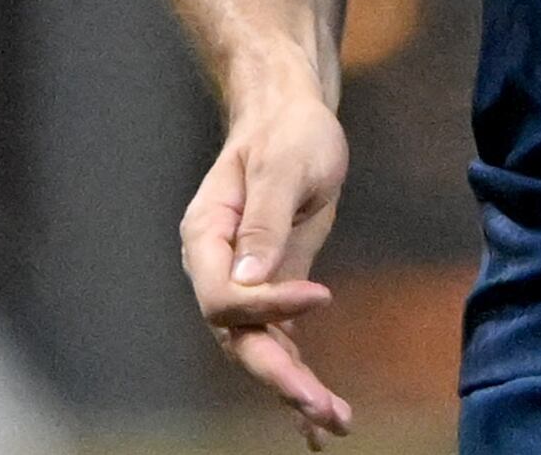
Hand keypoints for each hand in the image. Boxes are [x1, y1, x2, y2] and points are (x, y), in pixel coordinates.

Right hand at [180, 81, 354, 443]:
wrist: (291, 116)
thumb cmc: (287, 131)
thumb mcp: (283, 165)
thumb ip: (264, 220)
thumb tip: (248, 278)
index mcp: (206, 238)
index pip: (224, 296)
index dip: (268, 304)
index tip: (322, 295)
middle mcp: (216, 270)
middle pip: (238, 338)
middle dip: (279, 377)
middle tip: (321, 407)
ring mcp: (243, 284)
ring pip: (258, 349)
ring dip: (293, 388)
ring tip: (334, 423)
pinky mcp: (274, 288)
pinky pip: (280, 341)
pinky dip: (298, 375)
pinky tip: (321, 416)